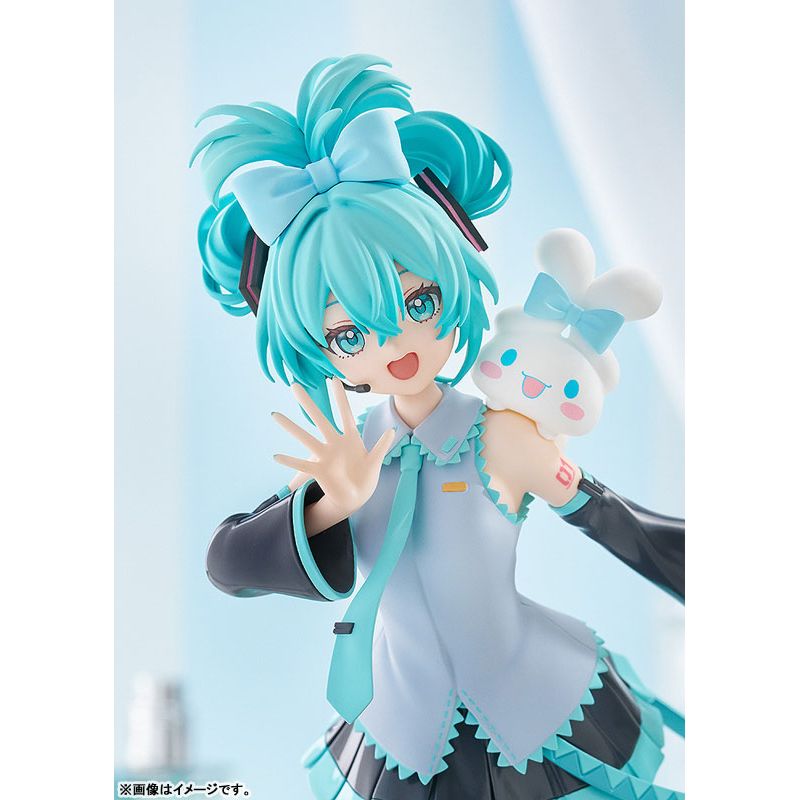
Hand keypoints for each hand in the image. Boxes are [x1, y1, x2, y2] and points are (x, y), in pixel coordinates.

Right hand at [272, 379, 394, 519]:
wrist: (356, 497)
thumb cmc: (365, 477)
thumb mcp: (375, 460)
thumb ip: (382, 445)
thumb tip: (392, 430)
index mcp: (350, 438)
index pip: (344, 413)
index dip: (339, 397)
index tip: (333, 379)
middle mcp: (334, 443)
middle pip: (320, 420)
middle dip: (308, 404)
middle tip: (295, 386)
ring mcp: (325, 456)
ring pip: (306, 438)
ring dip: (291, 427)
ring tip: (276, 415)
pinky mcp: (320, 471)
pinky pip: (303, 465)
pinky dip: (290, 461)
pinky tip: (277, 456)